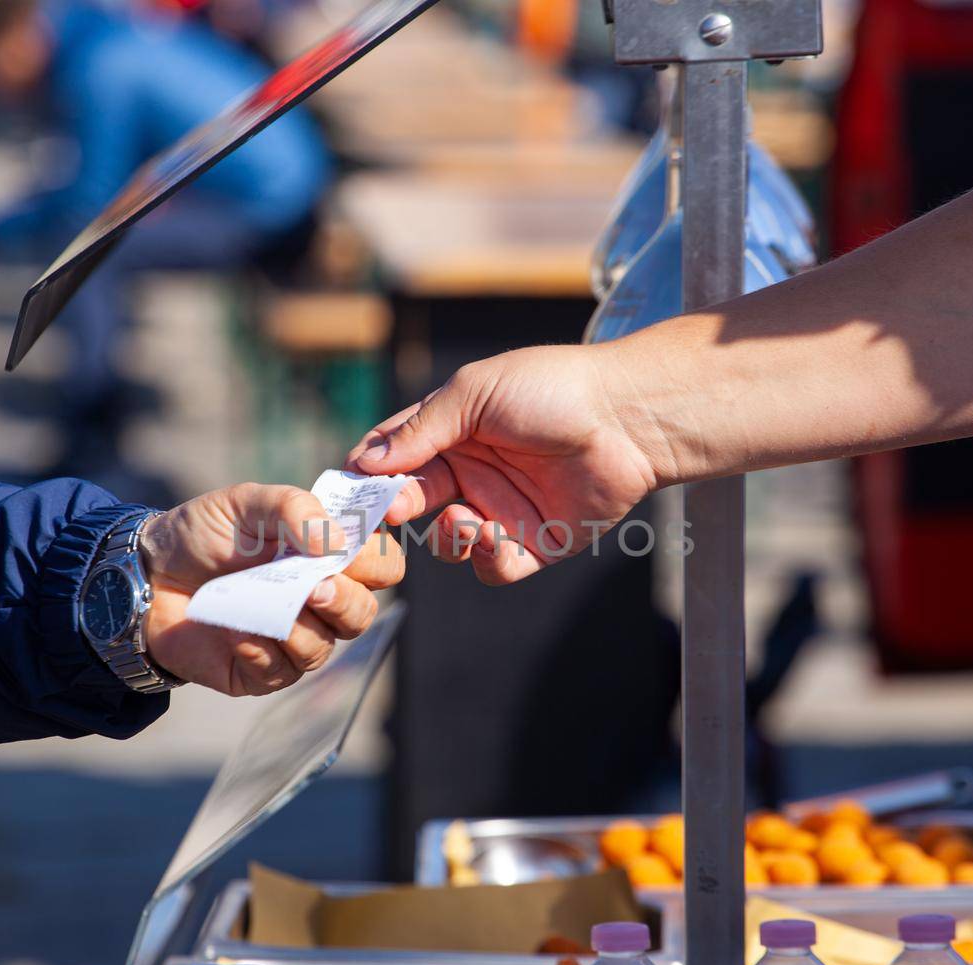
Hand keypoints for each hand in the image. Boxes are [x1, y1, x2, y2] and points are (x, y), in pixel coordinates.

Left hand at [136, 483, 403, 695]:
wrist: (145, 573)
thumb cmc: (202, 534)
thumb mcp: (245, 502)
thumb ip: (292, 508)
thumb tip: (337, 540)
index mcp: (327, 557)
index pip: (382, 566)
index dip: (377, 561)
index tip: (350, 550)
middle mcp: (319, 601)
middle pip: (363, 614)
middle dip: (345, 601)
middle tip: (315, 587)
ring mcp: (292, 639)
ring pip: (325, 647)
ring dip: (301, 627)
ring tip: (268, 606)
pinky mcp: (260, 671)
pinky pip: (280, 673)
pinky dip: (262, 652)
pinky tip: (238, 634)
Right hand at [347, 345, 663, 584]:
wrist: (626, 418)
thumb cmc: (552, 390)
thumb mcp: (473, 395)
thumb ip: (419, 431)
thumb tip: (364, 463)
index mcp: (451, 431)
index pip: (394, 456)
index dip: (368, 474)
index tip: (347, 492)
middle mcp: (472, 472)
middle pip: (413, 502)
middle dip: (397, 510)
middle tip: (395, 511)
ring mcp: (501, 509)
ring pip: (449, 543)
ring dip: (446, 539)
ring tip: (464, 520)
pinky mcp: (534, 542)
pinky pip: (494, 566)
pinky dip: (485, 558)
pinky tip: (493, 535)